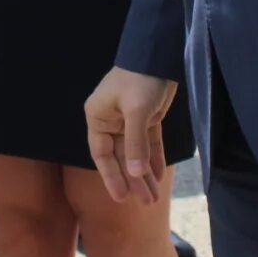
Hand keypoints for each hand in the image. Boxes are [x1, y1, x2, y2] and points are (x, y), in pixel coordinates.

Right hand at [85, 66, 177, 203]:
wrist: (157, 55)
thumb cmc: (139, 80)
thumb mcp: (136, 112)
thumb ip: (135, 143)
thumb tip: (135, 174)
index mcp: (98, 117)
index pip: (102, 154)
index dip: (111, 177)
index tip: (121, 198)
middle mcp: (110, 121)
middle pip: (121, 157)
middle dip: (133, 180)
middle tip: (145, 202)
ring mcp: (128, 120)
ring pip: (136, 153)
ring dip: (145, 173)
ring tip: (154, 196)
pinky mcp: (147, 117)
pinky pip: (149, 143)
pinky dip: (154, 158)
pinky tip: (159, 175)